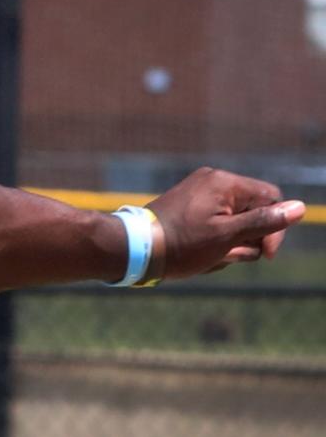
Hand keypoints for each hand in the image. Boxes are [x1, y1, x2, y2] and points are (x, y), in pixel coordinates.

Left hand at [148, 167, 305, 278]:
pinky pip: (217, 225)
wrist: (138, 248)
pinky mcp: (191, 206)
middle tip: (226, 255)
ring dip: (230, 245)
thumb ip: (264, 222)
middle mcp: (213, 181)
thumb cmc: (183, 244)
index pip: (271, 198)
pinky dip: (215, 243)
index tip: (265, 255)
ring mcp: (200, 192)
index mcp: (224, 182)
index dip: (274, 228)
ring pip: (235, 222)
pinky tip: (200, 255)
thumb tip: (299, 207)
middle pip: (253, 211)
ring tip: (208, 256)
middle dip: (247, 239)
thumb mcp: (228, 236)